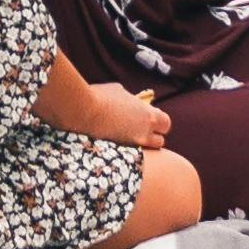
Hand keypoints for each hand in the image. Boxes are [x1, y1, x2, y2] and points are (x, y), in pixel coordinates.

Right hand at [37, 54, 170, 146]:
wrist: (82, 112)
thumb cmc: (100, 97)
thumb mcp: (120, 92)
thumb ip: (131, 101)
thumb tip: (130, 103)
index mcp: (148, 115)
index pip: (166, 124)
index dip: (159, 122)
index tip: (150, 119)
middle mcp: (144, 134)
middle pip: (160, 142)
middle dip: (152, 137)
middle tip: (140, 131)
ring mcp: (132, 146)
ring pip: (145, 152)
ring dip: (140, 147)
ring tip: (127, 140)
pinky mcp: (119, 155)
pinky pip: (129, 156)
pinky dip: (126, 152)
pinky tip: (115, 145)